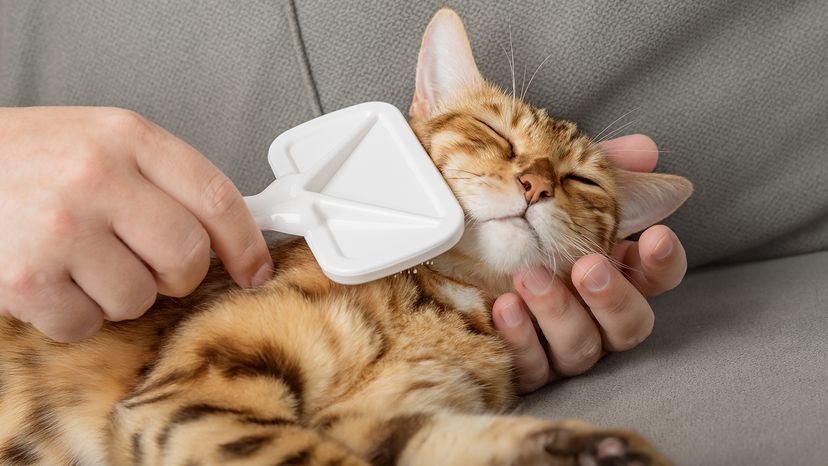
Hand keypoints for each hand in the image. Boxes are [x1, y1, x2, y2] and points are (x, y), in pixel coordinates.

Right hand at [0, 107, 272, 341]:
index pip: (216, 197)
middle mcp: (97, 176)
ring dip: (120, 294)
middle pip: (186, 257)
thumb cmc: (30, 157)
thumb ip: (166, 180)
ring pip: (139, 298)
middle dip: (177, 275)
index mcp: (128, 137)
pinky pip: (87, 323)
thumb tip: (234, 232)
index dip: (246, 243)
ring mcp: (60, 227)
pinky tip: (53, 281)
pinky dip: (75, 315)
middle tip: (148, 264)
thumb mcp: (104, 143)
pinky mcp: (25, 277)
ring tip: (84, 263)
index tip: (255, 268)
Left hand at [492, 134, 687, 392]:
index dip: (663, 261)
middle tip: (588, 266)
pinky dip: (522, 338)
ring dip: (560, 311)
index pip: (658, 276)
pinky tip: (504, 307)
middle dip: (613, 296)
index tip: (654, 235)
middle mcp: (593, 314)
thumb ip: (597, 166)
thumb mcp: (548, 181)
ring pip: (583, 347)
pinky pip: (533, 365)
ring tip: (529, 276)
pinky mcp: (524, 363)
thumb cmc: (507, 215)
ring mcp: (559, 344)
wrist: (442, 250)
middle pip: (631, 324)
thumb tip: (644, 150)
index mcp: (612, 270)